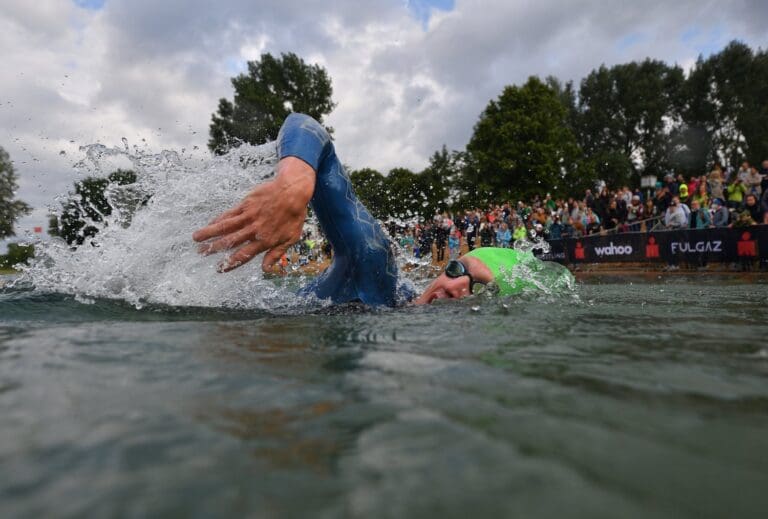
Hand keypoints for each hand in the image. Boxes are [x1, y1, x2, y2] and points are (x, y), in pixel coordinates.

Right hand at [192, 157, 315, 271]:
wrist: (292, 191)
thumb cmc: (294, 215)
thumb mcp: (291, 238)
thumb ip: (277, 254)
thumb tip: (266, 270)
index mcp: (265, 241)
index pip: (244, 255)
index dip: (230, 263)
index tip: (219, 269)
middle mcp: (254, 230)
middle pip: (230, 241)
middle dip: (213, 249)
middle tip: (200, 253)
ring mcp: (248, 216)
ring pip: (225, 226)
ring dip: (209, 233)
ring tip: (195, 238)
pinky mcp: (246, 204)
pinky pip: (229, 214)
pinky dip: (217, 219)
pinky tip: (209, 223)